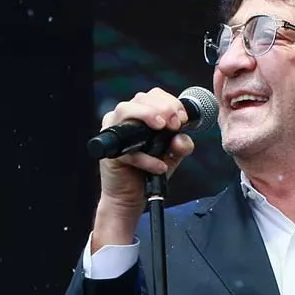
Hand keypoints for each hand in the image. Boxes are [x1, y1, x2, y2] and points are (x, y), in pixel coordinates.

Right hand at [91, 88, 195, 249]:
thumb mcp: (172, 156)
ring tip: (165, 129)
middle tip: (175, 124)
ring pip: (125, 110)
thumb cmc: (148, 172)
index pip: (153, 96)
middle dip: (163, 107)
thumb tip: (181, 138)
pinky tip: (159, 166)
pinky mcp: (110, 152)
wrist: (130, 199)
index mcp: (139, 116)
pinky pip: (128, 149)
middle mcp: (123, 120)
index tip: (183, 118)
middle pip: (140, 98)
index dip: (170, 102)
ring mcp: (113, 133)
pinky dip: (146, 158)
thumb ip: (181, 146)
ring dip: (148, 115)